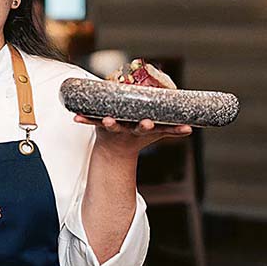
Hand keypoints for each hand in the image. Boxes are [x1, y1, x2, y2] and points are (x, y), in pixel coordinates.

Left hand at [74, 115, 191, 158]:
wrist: (115, 149)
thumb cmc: (138, 135)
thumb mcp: (156, 133)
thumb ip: (172, 130)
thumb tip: (191, 128)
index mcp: (138, 130)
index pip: (144, 128)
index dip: (147, 126)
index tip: (148, 123)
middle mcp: (125, 129)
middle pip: (129, 127)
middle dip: (132, 125)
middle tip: (137, 122)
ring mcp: (111, 127)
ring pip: (109, 124)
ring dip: (105, 122)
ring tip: (105, 119)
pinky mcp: (98, 124)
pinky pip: (90, 121)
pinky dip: (83, 120)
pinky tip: (75, 117)